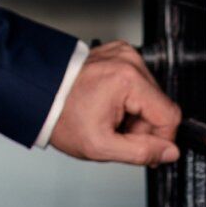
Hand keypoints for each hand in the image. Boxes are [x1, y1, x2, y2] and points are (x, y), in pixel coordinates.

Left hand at [49, 40, 180, 165]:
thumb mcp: (100, 146)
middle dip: (140, 125)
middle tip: (112, 130)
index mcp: (127, 78)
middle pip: (159, 105)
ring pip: (149, 96)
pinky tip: (105, 104)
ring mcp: (122, 54)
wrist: (36, 96)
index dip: (158, 138)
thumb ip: (141, 152)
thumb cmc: (60, 116)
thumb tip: (169, 151)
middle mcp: (127, 60)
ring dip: (132, 113)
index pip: (169, 115)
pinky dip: (125, 99)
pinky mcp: (116, 54)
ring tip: (106, 116)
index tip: (137, 145)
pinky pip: (136, 84)